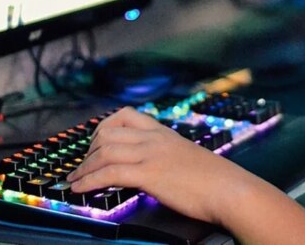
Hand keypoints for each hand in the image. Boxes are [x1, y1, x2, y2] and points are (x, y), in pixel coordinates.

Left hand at [66, 107, 258, 224]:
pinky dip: (89, 181)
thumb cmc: (216, 181)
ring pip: (104, 152)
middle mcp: (155, 138)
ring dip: (83, 169)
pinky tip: (80, 190)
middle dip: (87, 152)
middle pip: (107, 133)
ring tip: (73, 182)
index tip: (94, 146)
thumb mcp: (188, 158)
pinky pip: (109, 173)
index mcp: (164, 132)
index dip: (103, 129)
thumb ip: (168, 157)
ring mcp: (151, 154)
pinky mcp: (150, 174)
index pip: (125, 115)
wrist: (231, 190)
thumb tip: (154, 169)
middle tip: (80, 169)